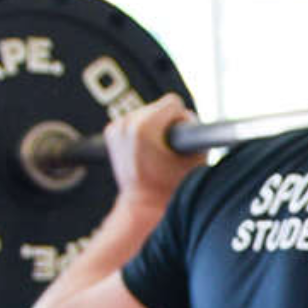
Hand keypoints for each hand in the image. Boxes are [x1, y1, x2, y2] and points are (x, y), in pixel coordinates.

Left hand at [103, 95, 203, 209]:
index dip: (183, 120)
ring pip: (146, 112)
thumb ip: (196, 130)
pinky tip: (145, 150)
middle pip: (158, 106)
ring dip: (155, 126)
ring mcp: (116, 128)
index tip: (180, 140)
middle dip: (167, 123)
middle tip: (168, 149)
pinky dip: (142, 130)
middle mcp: (126, 124)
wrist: (144, 204)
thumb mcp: (196, 158)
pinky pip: (134, 120)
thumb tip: (187, 117)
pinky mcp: (111, 132)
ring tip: (157, 151)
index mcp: (144, 127)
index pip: (173, 103)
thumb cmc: (170, 187)